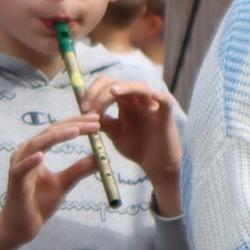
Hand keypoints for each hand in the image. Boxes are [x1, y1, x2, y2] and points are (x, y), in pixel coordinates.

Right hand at [0, 119, 105, 249]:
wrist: (21, 226)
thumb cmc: (38, 203)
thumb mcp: (64, 183)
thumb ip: (79, 169)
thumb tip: (102, 157)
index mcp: (36, 152)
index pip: (57, 131)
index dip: (77, 123)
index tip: (97, 120)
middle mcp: (25, 154)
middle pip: (49, 132)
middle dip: (73, 125)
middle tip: (95, 122)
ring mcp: (18, 166)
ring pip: (36, 144)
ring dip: (56, 137)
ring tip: (76, 131)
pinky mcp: (14, 182)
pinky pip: (21, 169)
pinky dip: (30, 161)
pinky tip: (41, 156)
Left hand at [81, 77, 182, 210]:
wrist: (155, 166)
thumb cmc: (136, 146)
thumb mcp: (114, 132)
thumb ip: (101, 121)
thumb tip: (83, 114)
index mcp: (124, 102)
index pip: (106, 85)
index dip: (92, 92)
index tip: (82, 108)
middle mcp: (137, 100)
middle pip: (119, 84)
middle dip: (101, 92)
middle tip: (88, 108)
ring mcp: (152, 107)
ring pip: (140, 87)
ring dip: (126, 87)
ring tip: (113, 91)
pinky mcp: (165, 118)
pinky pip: (167, 103)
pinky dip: (162, 97)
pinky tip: (154, 95)